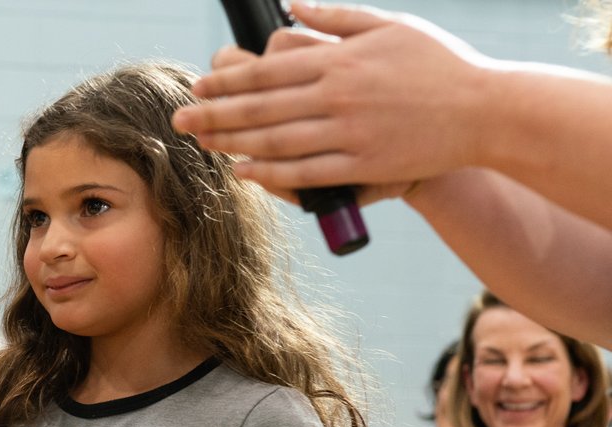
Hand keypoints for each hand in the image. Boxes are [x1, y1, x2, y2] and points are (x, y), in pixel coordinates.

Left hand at [172, 3, 487, 201]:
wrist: (485, 110)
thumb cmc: (438, 64)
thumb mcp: (389, 25)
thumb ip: (335, 17)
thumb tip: (291, 6)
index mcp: (340, 60)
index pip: (268, 71)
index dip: (227, 79)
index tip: (198, 84)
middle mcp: (338, 97)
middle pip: (261, 107)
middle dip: (214, 113)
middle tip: (179, 119)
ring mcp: (349, 134)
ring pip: (276, 141)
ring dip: (233, 143)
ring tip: (203, 144)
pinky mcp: (362, 166)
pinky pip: (306, 172)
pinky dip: (271, 172)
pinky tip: (243, 170)